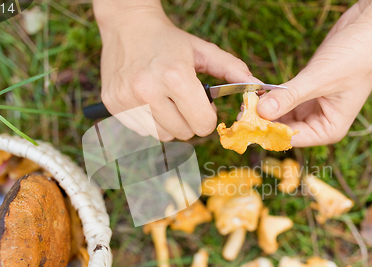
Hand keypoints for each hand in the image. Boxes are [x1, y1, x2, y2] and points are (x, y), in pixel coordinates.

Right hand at [94, 1, 259, 140]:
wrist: (127, 25)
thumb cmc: (170, 41)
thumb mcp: (203, 50)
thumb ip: (232, 70)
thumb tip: (258, 87)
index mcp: (175, 76)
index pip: (203, 124)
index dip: (208, 117)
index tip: (203, 106)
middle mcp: (148, 90)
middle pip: (183, 134)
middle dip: (190, 122)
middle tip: (183, 102)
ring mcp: (127, 99)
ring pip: (162, 136)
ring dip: (169, 124)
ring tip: (165, 100)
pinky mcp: (113, 104)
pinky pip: (142, 132)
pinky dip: (150, 122)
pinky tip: (148, 101)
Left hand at [256, 0, 371, 146]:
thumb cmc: (358, 56)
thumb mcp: (320, 79)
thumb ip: (290, 97)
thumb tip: (261, 113)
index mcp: (329, 129)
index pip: (291, 138)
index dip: (268, 132)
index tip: (245, 123)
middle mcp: (321, 122)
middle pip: (284, 128)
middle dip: (263, 120)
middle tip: (240, 110)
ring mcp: (314, 106)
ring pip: (282, 113)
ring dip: (265, 108)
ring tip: (245, 100)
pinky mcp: (307, 90)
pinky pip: (284, 98)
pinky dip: (272, 96)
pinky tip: (257, 92)